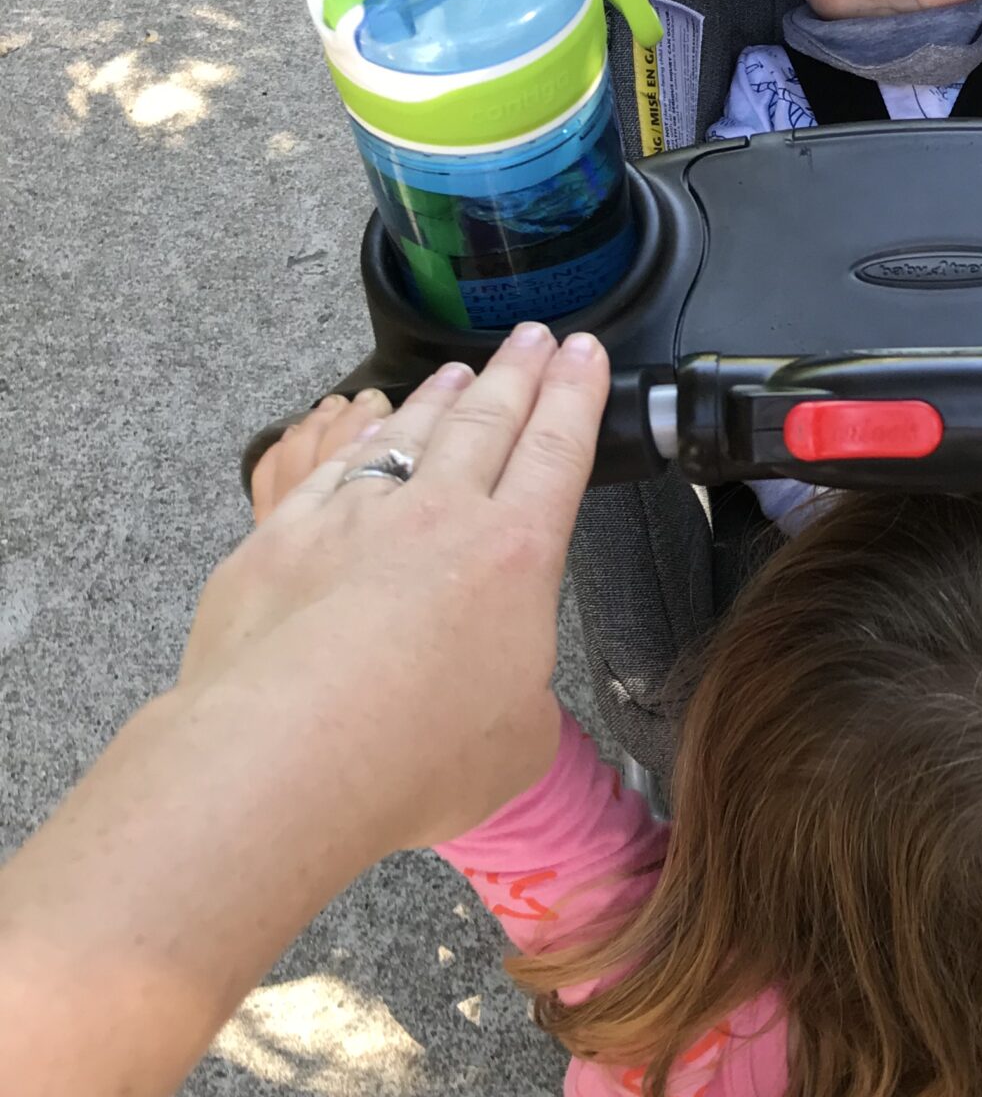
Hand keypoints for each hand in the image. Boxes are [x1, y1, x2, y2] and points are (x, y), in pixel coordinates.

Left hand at [182, 326, 609, 851]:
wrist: (282, 757)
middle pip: (488, 419)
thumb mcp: (519, 740)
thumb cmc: (413, 759)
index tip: (585, 354)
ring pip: (408, 432)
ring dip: (440, 396)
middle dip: (519, 373)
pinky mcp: (281, 536)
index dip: (578, 395)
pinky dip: (357, 440)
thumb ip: (523, 692)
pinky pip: (331, 467)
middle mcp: (438, 515)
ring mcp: (353, 516)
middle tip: (536, 336)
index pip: (559, 450)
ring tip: (459, 371)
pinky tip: (362, 431)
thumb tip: (506, 689)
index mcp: (516, 557)